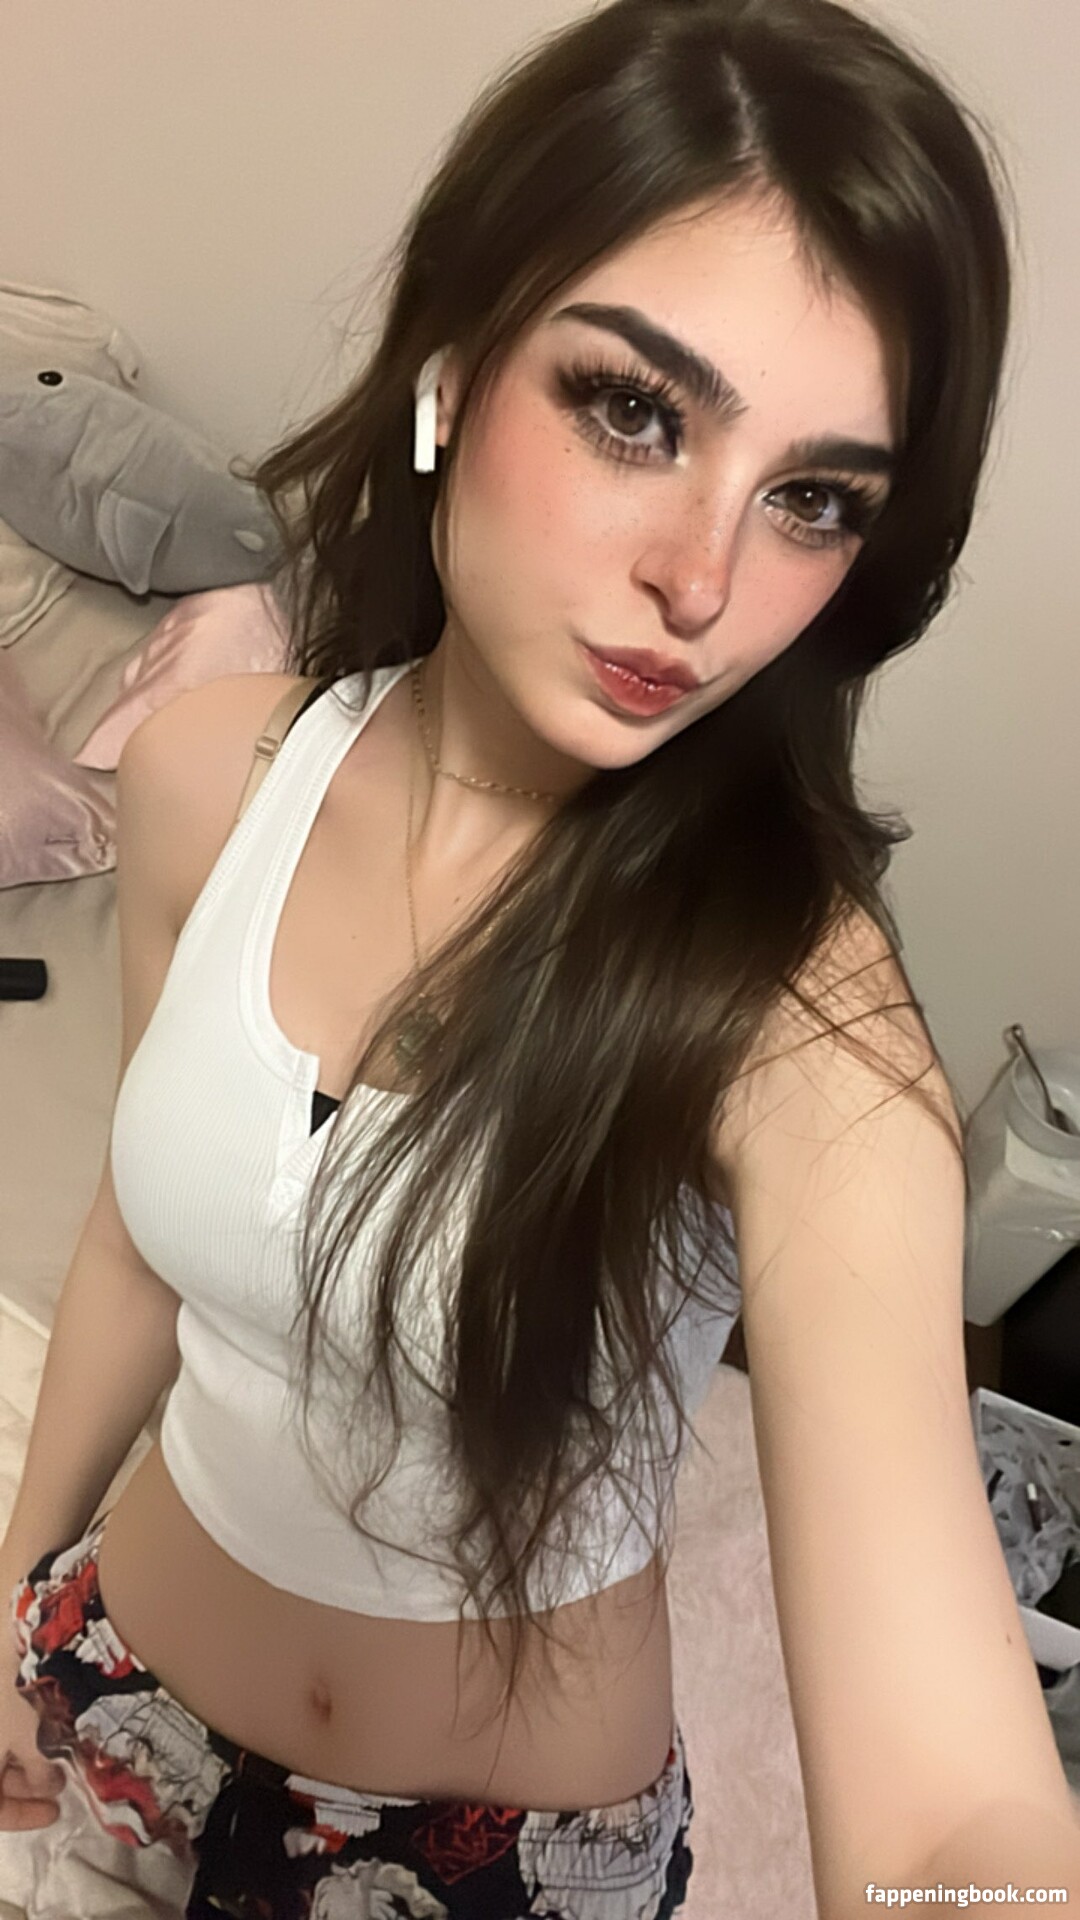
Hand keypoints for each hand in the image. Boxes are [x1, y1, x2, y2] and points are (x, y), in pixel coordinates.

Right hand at [0, 1626, 66, 1829]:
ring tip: (61, 1753)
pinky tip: (48, 1726)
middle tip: (59, 1780)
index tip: (53, 1813)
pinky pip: (1, 1725)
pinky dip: (20, 1730)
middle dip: (24, 1783)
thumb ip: (38, 1773)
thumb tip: (48, 1785)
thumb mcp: (29, 1740)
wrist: (11, 1630)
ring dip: (25, 1757)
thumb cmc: (10, 1692)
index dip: (19, 1815)